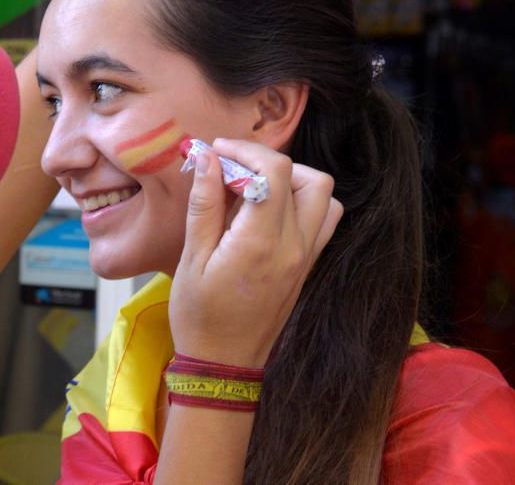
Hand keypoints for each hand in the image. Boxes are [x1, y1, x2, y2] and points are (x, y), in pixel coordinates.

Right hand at [169, 139, 341, 367]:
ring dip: (291, 180)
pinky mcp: (307, 266)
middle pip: (308, 177)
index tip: (216, 151)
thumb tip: (207, 157)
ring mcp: (306, 257)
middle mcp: (295, 246)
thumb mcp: (191, 259)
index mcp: (262, 242)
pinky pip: (323, 219)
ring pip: (323, 196)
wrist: (224, 364)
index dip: (246, 151)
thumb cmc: (199, 315)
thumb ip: (204, 204)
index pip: (275, 172)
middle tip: (233, 169)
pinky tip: (266, 210)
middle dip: (268, 161)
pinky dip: (301, 202)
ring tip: (252, 188)